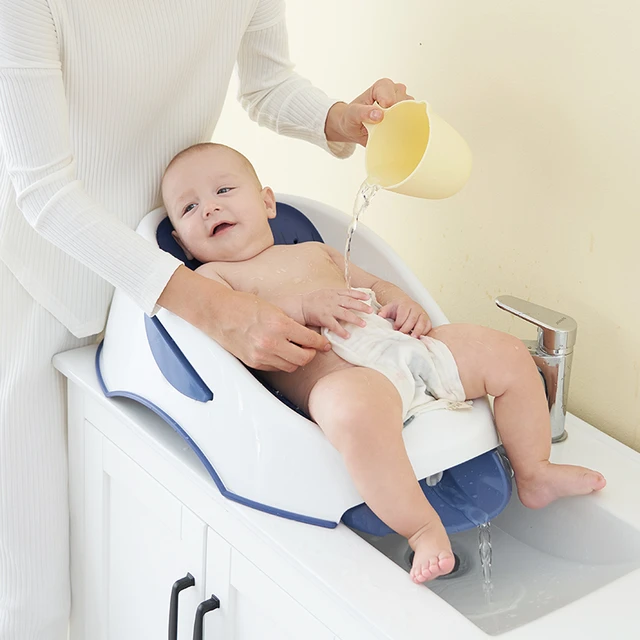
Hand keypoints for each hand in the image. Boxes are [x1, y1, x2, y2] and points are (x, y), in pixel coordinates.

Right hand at [158, 266, 330, 371]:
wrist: (217, 312)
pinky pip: (275, 368)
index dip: (321, 344)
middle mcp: (271, 343)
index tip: (324, 344)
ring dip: (297, 360)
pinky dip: (282, 362)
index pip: (310, 340)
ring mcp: (261, 355)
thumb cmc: (242, 305)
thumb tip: (306, 335)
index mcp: (279, 325)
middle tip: (313, 349)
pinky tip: (281, 353)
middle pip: (303, 359)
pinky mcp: (253, 362)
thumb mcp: (273, 308)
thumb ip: (290, 323)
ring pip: (290, 366)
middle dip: (311, 354)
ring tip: (296, 350)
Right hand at [301, 288, 372, 338]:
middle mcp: (332, 299)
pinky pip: (334, 325)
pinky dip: (341, 331)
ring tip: (364, 324)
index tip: (368, 298)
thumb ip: (335, 295)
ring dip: (355, 319)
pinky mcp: (323, 318)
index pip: (349, 292)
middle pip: (350, 302)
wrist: (299, 306)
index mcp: (333, 292)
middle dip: (362, 306)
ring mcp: (328, 309)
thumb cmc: (310, 301)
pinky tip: (348, 335)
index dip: (359, 295)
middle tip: (371, 311)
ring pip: (345, 314)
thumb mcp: (324, 293)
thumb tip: (345, 299)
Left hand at [325, 78, 413, 146]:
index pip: (391, 93)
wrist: (354, 128)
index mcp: (382, 86)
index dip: (388, 104)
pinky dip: (405, 129)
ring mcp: (402, 105)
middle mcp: (395, 92)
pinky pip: (411, 122)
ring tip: (387, 129)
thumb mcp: (352, 114)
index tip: (381, 116)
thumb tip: (379, 115)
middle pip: (403, 102)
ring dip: (401, 122)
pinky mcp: (406, 117)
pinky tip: (396, 133)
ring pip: (410, 112)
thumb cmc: (353, 117)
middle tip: (384, 125)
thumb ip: (363, 113)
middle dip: (395, 115)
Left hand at [378, 297, 431, 337]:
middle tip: (402, 335)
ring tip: (413, 338)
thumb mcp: (388, 308)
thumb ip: (383, 312)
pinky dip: (424, 332)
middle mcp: (415, 308)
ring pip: (422, 322)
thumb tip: (379, 316)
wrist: (406, 304)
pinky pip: (428, 326)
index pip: (403, 313)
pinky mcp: (427, 319)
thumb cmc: (397, 309)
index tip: (395, 329)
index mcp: (405, 304)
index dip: (399, 322)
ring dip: (418, 330)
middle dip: (407, 328)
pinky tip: (419, 338)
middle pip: (413, 318)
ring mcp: (422, 313)